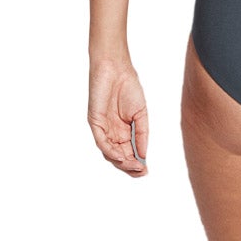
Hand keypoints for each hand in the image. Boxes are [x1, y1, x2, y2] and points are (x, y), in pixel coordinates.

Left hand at [89, 58, 148, 175]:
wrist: (117, 69)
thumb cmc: (129, 87)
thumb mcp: (141, 115)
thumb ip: (142, 135)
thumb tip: (144, 155)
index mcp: (123, 131)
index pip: (128, 153)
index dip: (136, 164)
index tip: (146, 171)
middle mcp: (112, 132)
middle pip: (119, 157)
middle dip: (130, 167)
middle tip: (141, 172)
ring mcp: (102, 128)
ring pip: (109, 153)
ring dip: (121, 162)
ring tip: (134, 167)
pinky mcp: (94, 122)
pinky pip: (101, 141)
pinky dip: (110, 151)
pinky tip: (121, 157)